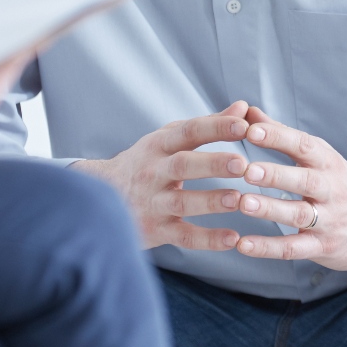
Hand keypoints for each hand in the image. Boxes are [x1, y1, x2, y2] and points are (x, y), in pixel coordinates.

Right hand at [72, 102, 250, 250]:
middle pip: (182, 165)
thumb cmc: (148, 162)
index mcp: (160, 144)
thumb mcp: (170, 138)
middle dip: (212, 164)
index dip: (216, 127)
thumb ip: (208, 125)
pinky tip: (232, 239)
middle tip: (242, 163)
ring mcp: (153, 202)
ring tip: (237, 199)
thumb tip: (243, 107)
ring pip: (181, 202)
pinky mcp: (155, 230)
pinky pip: (182, 236)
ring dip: (210, 201)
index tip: (243, 125)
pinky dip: (207, 239)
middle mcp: (154, 171)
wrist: (102, 194)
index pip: (189, 131)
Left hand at [234, 107, 346, 270]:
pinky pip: (294, 248)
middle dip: (276, 174)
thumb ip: (281, 135)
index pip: (303, 145)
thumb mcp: (318, 156)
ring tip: (243, 203)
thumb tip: (247, 111)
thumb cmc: (337, 183)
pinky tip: (242, 245)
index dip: (277, 137)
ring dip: (271, 210)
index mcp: (327, 162)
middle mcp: (331, 189)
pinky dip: (268, 248)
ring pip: (300, 214)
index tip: (250, 130)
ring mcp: (329, 220)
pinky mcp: (323, 247)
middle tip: (247, 170)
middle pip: (305, 180)